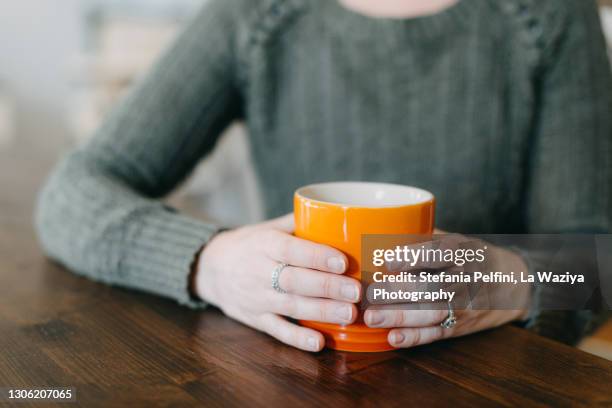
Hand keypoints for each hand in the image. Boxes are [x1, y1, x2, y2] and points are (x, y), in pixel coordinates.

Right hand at [194, 214, 360, 351]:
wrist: (210, 268)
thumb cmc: (250, 244)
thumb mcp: (268, 227)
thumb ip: (299, 222)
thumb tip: (338, 213)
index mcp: (264, 244)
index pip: (290, 250)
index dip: (316, 256)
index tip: (343, 261)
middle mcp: (259, 271)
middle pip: (294, 281)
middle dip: (327, 287)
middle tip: (356, 290)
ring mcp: (257, 298)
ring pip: (290, 306)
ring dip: (321, 312)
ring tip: (348, 313)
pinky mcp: (256, 319)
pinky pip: (277, 331)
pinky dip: (297, 339)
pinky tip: (319, 342)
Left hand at [364, 231, 530, 347]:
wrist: (510, 283)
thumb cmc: (470, 256)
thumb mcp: (455, 239)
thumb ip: (423, 237)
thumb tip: (381, 232)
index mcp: (463, 251)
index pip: (439, 253)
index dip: (413, 257)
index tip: (386, 260)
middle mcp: (466, 279)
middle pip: (432, 287)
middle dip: (399, 292)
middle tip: (369, 293)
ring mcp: (464, 305)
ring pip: (431, 313)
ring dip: (400, 316)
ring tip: (372, 317)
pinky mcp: (460, 326)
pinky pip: (436, 333)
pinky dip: (414, 337)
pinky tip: (392, 337)